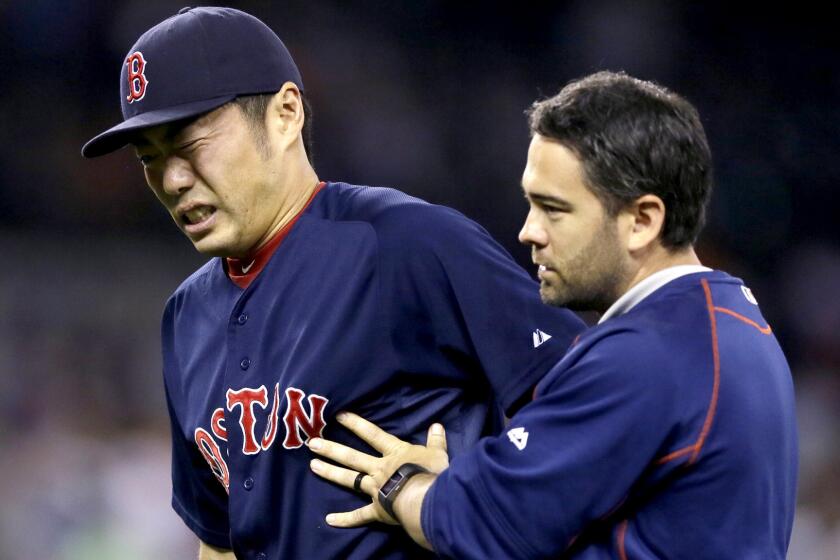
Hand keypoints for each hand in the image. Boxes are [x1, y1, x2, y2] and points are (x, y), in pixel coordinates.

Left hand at [307, 412, 448, 526]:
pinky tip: (330, 519)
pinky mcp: (377, 510)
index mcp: (395, 453)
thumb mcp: (438, 454)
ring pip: (350, 479)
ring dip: (330, 472)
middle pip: (352, 457)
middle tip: (312, 442)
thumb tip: (437, 425)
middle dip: (332, 448)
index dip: (356, 424)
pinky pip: (359, 515)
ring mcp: (376, 489)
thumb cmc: (432, 474)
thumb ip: (436, 440)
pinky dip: (345, 519)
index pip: (373, 435)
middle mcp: (380, 468)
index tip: (338, 416)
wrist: (426, 499)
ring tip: (312, 465)